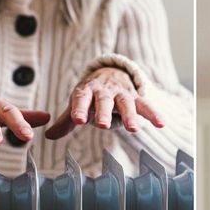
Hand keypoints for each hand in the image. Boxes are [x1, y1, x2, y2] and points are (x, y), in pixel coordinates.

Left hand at [45, 67, 163, 139]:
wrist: (111, 73)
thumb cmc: (91, 94)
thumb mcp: (78, 103)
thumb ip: (65, 121)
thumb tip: (48, 136)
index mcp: (86, 91)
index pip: (81, 99)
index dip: (79, 109)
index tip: (77, 120)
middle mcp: (104, 91)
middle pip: (104, 102)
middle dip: (104, 113)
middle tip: (103, 126)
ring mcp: (121, 93)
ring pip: (126, 104)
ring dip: (130, 116)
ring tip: (134, 130)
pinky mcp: (136, 97)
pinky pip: (146, 105)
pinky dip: (154, 114)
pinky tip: (161, 124)